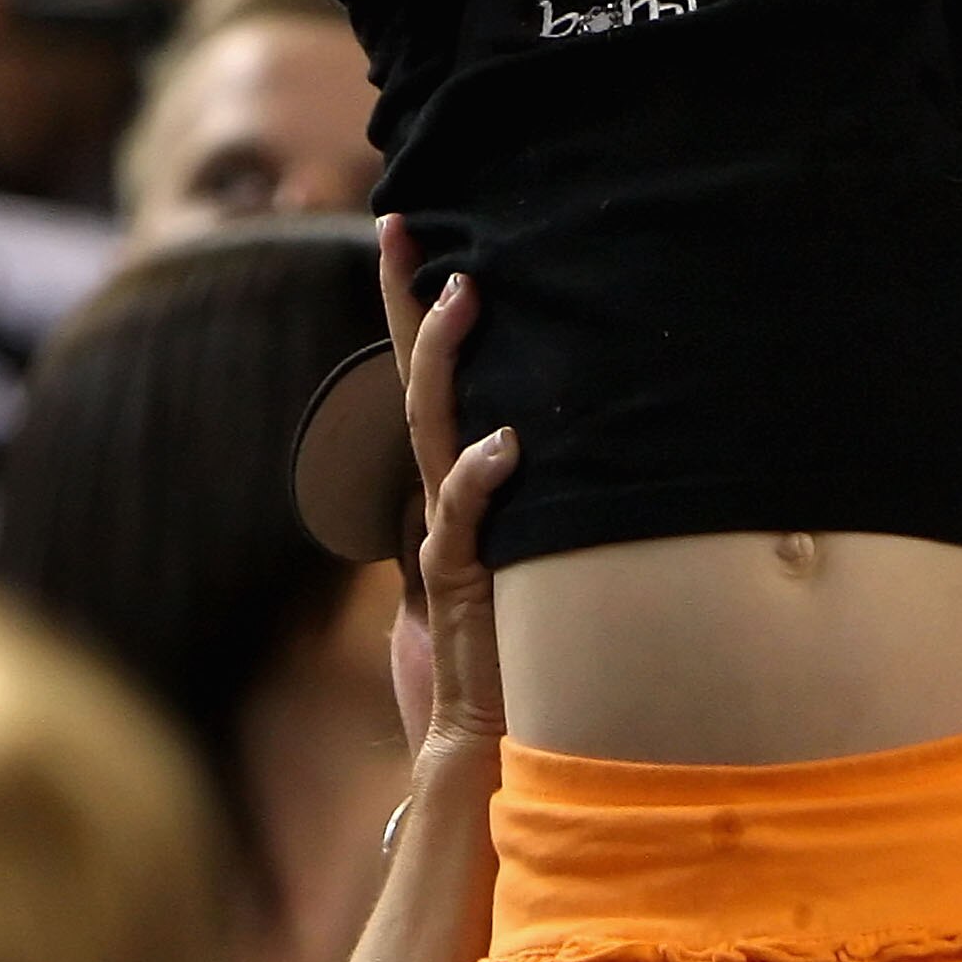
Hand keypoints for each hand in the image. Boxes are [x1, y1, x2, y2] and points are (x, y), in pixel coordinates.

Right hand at [384, 220, 509, 749]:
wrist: (484, 732)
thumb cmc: (511, 637)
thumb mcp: (520, 542)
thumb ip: (519, 490)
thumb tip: (557, 416)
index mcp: (449, 476)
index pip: (425, 374)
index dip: (412, 305)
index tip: (404, 229)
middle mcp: (436, 491)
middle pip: (414, 379)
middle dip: (407, 301)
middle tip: (405, 230)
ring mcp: (444, 530)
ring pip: (432, 425)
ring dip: (447, 357)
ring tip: (468, 294)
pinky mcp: (461, 577)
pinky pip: (463, 516)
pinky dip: (481, 478)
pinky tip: (505, 445)